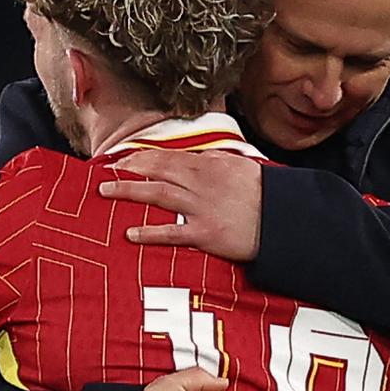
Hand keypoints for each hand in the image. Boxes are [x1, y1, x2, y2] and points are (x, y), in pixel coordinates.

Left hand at [99, 150, 262, 261]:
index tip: (125, 158)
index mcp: (210, 166)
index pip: (170, 157)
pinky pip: (172, 232)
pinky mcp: (205, 233)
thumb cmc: (267, 195)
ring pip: (158, 194)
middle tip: (107, 171)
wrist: (282, 220)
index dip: (144, 157)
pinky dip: (149, 233)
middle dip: (129, 169)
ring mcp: (201, 208)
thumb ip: (218, 161)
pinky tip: (131, 234)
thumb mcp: (243, 168)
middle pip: (158, 171)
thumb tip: (201, 157)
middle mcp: (201, 183)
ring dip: (129, 191)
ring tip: (107, 191)